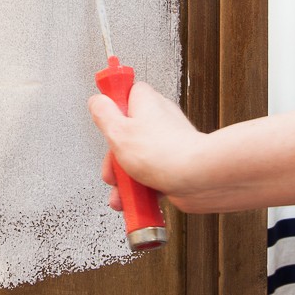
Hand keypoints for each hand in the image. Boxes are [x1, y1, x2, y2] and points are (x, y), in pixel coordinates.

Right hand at [88, 81, 204, 210]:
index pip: (123, 93)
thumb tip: (96, 101)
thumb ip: (103, 114)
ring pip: (137, 157)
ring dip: (126, 178)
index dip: (111, 110)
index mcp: (145, 101)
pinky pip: (152, 173)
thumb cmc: (163, 153)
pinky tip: (137, 200)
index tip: (105, 120)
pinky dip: (143, 187)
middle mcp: (158, 117)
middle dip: (114, 158)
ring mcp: (167, 141)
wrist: (198, 179)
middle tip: (112, 171)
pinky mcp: (175, 163)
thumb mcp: (118, 131)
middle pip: (126, 133)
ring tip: (122, 195)